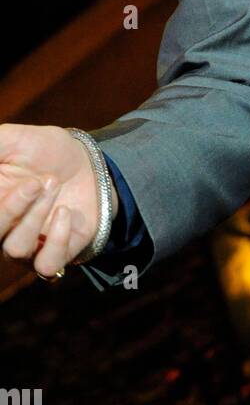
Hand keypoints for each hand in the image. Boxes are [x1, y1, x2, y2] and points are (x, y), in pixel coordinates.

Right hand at [0, 123, 116, 278]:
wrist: (86, 160)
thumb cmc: (43, 150)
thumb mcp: (13, 140)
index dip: (1, 206)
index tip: (5, 176)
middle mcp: (2, 230)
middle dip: (12, 208)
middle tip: (36, 182)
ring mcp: (27, 246)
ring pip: (16, 248)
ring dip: (36, 216)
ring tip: (53, 184)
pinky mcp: (56, 254)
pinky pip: (47, 265)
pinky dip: (56, 240)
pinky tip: (65, 211)